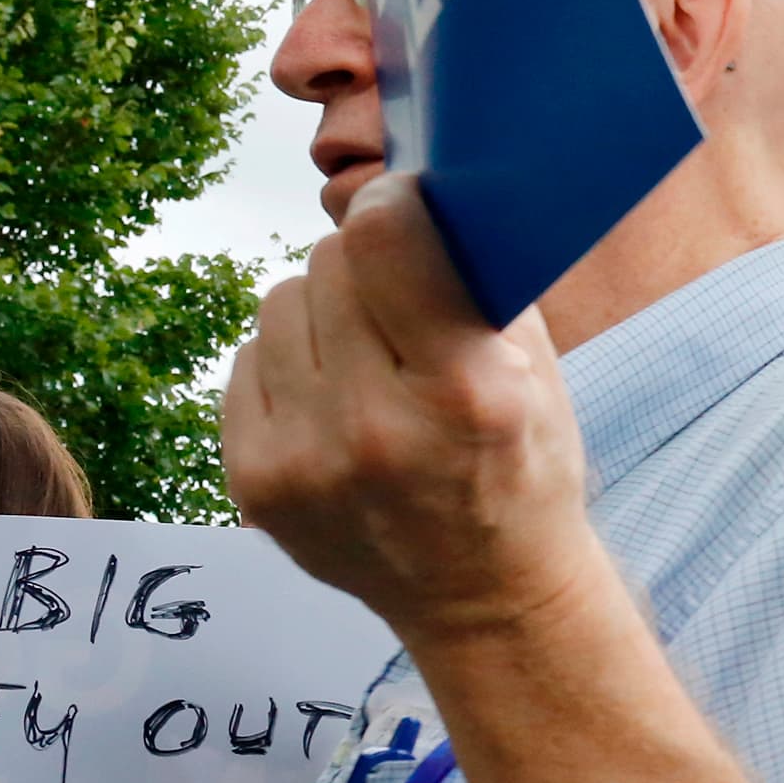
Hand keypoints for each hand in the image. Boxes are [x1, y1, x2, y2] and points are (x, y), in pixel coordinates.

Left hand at [222, 174, 609, 644]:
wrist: (484, 599)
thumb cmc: (522, 469)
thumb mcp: (538, 375)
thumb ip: (480, 279)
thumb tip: (414, 183)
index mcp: (466, 393)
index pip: (382, 241)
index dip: (391, 205)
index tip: (405, 209)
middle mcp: (376, 429)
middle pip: (325, 263)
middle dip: (363, 267)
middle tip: (401, 309)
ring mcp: (303, 463)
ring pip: (276, 305)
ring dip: (319, 315)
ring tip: (366, 364)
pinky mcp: (252, 484)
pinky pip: (244, 363)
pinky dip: (287, 368)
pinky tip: (333, 406)